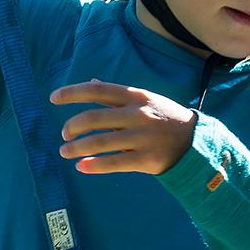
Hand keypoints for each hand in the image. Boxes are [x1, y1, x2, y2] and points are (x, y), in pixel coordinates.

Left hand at [51, 80, 196, 174]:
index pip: (98, 91)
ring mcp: (143, 138)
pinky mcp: (146, 160)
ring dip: (77, 148)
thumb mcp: (144, 100)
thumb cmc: (163, 118)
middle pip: (94, 119)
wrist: (195, 142)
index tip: (53, 98)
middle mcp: (138, 115)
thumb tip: (90, 82)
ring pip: (100, 143)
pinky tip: (81, 167)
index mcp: (136, 97)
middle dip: (72, 126)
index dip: (73, 93)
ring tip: (65, 152)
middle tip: (64, 134)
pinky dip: (94, 165)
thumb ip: (116, 96)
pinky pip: (114, 163)